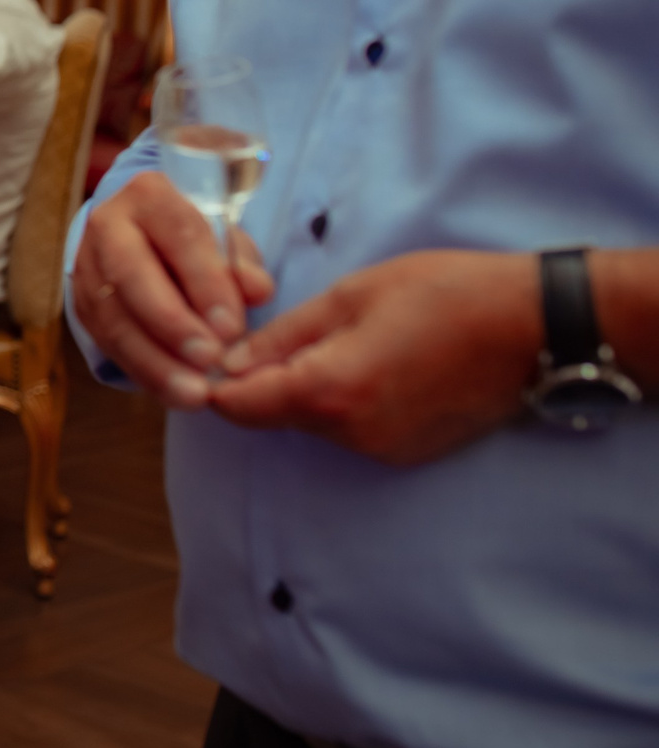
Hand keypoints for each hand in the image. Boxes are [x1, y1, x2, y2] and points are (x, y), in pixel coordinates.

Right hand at [71, 171, 277, 407]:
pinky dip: (143, 372)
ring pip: (114, 317)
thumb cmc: (192, 238)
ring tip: (193, 393)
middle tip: (209, 359)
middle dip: (171, 322)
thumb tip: (258, 291)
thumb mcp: (223, 238)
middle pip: (131, 275)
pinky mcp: (82, 305)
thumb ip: (241, 263)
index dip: (205, 282)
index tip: (232, 327)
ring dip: (155, 361)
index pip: (179, 236)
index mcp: (150, 196)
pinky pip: (108, 343)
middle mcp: (108, 226)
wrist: (139, 234)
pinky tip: (173, 393)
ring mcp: (87, 267)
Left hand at [211, 250, 539, 465]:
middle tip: (277, 331)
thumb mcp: (351, 296)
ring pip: (310, 423)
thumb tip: (228, 362)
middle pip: (272, 415)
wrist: (534, 328)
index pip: (237, 407)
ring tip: (337, 339)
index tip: (211, 351)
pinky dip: (342, 402)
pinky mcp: (407, 453)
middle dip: (261, 380)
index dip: (214, 381)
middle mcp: (351, 434)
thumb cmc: (443, 294)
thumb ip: (283, 335)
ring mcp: (382, 450)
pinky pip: (349, 431)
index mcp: (329, 390)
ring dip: (304, 389)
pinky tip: (370, 362)